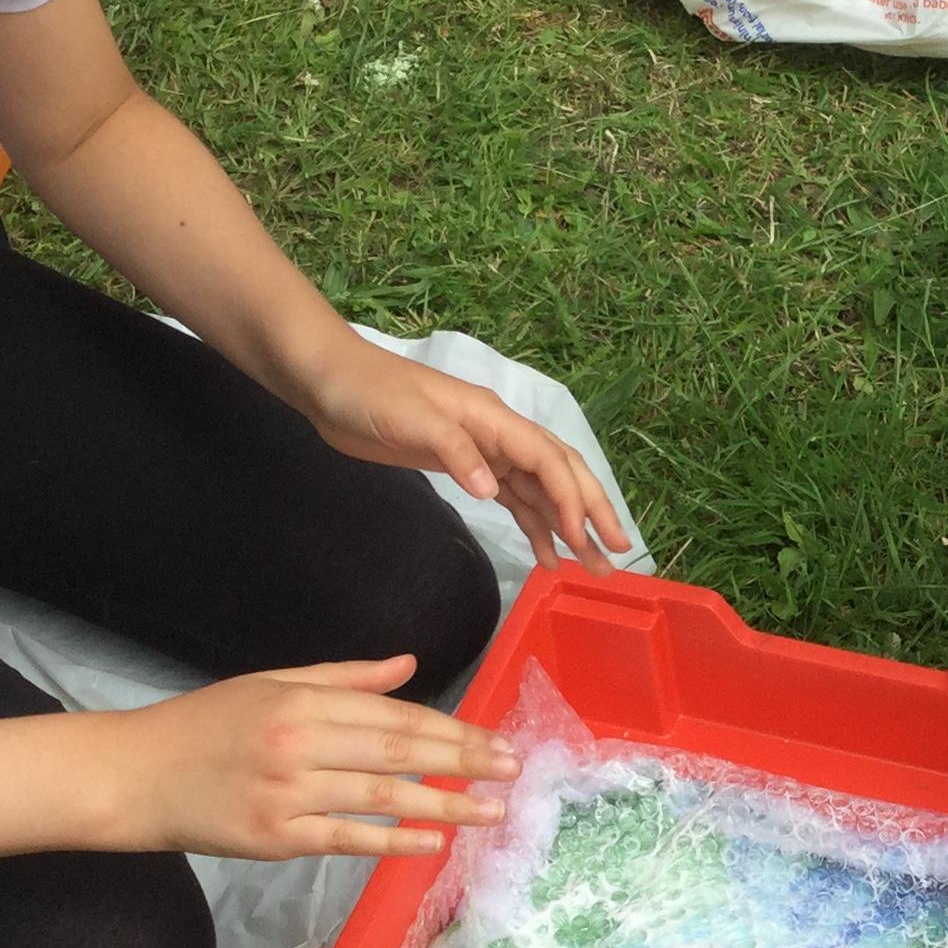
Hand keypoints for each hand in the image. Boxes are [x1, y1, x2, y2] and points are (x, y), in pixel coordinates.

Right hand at [118, 657, 518, 860]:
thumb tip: (409, 666)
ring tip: (492, 811)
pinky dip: (393, 842)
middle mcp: (299, 742)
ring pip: (382, 796)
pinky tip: (434, 843)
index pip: (394, 714)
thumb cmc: (204, 726)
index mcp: (301, 700)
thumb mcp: (272, 683)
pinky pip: (347, 839)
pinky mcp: (275, 838)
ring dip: (445, 804)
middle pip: (399, 749)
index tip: (495, 738)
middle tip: (513, 769)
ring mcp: (288, 793)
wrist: (133, 775)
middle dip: (464, 759)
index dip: (451, 727)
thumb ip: (344, 678)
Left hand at [311, 347, 632, 570]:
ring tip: (592, 565)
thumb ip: (455, 452)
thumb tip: (494, 489)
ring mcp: (485, 451)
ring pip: (541, 491)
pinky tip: (546, 553)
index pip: (548, 460)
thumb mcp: (410, 419)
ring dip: (568, 526)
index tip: (585, 538)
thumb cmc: (369, 393)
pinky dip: (534, 525)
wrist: (330, 381)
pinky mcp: (465, 466)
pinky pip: (514, 498)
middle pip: (560, 474)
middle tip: (618, 553)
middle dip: (592, 512)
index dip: (572, 499)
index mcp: (493, 419)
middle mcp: (499, 435)